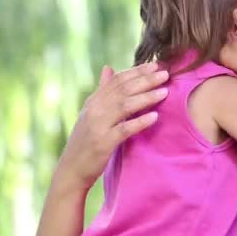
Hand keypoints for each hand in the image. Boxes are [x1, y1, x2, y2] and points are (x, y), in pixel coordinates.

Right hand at [53, 62, 168, 194]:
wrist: (71, 170)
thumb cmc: (85, 141)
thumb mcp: (91, 113)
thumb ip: (102, 91)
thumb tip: (108, 68)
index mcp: (94, 101)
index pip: (117, 80)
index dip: (137, 71)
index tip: (155, 65)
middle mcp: (95, 109)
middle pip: (124, 89)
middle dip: (146, 80)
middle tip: (165, 73)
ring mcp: (98, 125)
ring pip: (125, 105)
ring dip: (147, 97)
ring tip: (165, 91)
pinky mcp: (103, 142)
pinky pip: (125, 129)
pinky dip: (140, 122)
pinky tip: (155, 117)